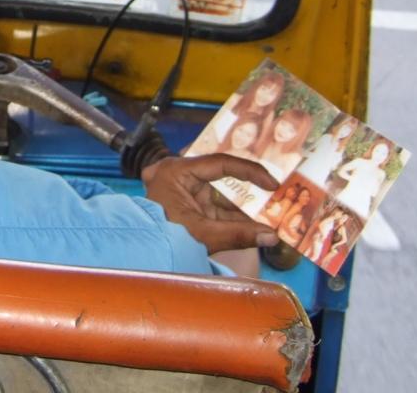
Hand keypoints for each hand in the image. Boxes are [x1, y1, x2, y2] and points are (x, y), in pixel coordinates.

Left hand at [140, 154, 280, 253]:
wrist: (140, 253)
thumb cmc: (163, 238)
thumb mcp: (204, 235)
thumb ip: (240, 234)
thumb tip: (273, 236)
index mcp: (177, 171)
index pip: (220, 163)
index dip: (250, 172)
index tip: (273, 183)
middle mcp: (178, 175)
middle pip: (222, 178)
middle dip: (248, 189)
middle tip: (276, 194)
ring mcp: (182, 190)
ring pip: (220, 195)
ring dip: (243, 208)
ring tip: (272, 214)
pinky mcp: (187, 205)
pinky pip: (214, 207)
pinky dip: (233, 217)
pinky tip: (256, 226)